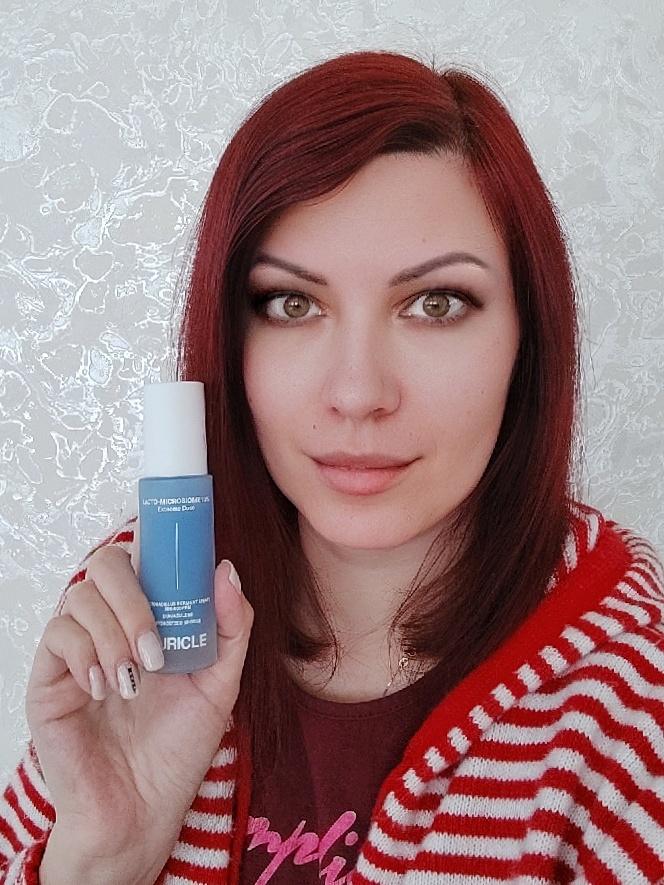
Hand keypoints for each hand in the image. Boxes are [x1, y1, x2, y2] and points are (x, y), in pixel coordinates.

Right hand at [25, 529, 252, 872]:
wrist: (141, 810)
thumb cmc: (178, 748)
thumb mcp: (220, 684)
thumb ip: (231, 627)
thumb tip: (226, 569)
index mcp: (153, 618)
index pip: (146, 558)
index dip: (159, 542)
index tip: (181, 545)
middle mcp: (113, 624)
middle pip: (108, 564)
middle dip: (136, 600)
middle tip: (156, 646)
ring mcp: (79, 648)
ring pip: (81, 596)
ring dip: (114, 632)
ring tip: (135, 679)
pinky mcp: (49, 676)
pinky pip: (57, 635)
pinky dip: (86, 654)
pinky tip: (106, 688)